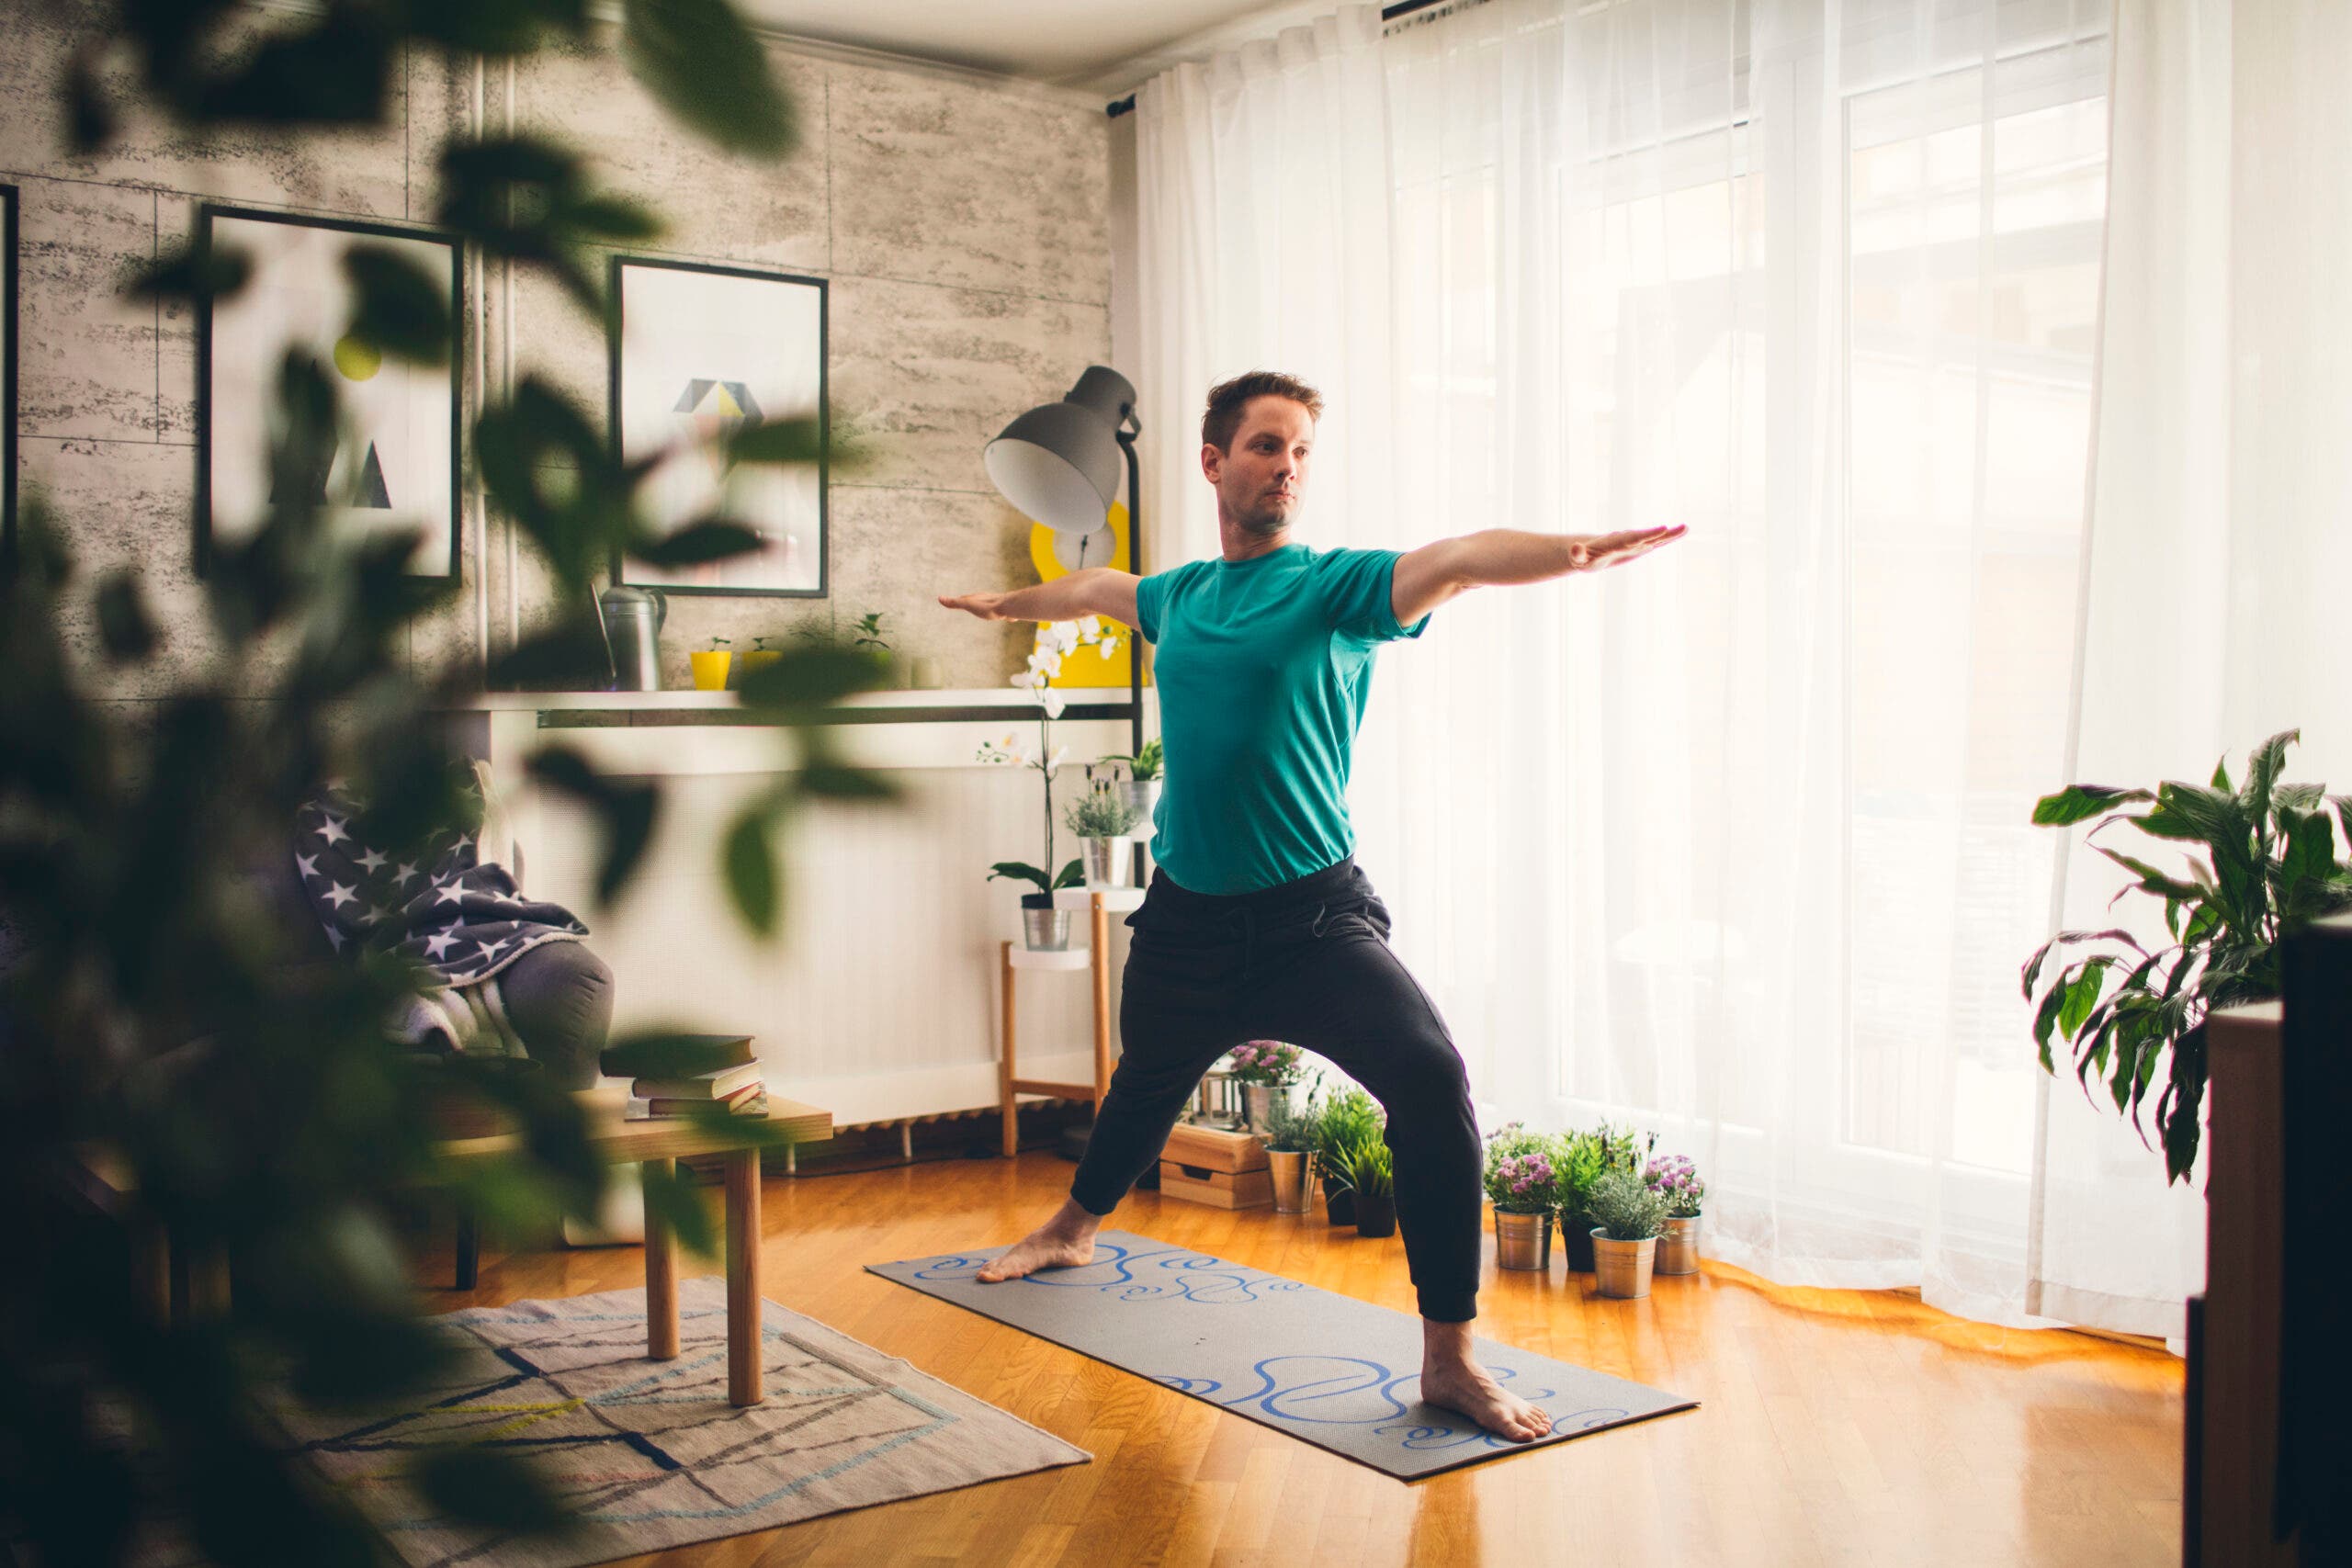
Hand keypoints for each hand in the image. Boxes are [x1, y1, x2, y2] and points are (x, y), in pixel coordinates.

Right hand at [939, 591, 1013, 620]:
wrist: (1010, 607)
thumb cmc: (988, 607)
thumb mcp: (968, 605)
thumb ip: (955, 603)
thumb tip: (939, 598)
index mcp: (976, 599)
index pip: (964, 600)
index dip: (957, 601)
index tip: (951, 602)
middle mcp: (986, 599)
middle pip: (975, 601)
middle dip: (970, 603)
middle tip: (964, 604)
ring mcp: (996, 604)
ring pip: (988, 605)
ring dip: (984, 607)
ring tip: (983, 610)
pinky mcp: (1005, 610)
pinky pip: (999, 610)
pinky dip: (997, 612)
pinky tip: (1001, 615)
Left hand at [1568, 525, 1685, 571]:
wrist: (1590, 550)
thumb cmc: (1583, 557)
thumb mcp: (1578, 559)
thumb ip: (1577, 554)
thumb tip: (1574, 547)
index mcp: (1614, 542)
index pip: (1629, 539)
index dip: (1641, 537)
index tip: (1655, 531)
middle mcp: (1626, 540)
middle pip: (1643, 536)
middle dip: (1655, 534)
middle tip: (1669, 528)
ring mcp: (1635, 542)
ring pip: (1653, 538)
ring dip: (1668, 534)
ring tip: (1685, 528)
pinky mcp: (1640, 546)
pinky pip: (1657, 542)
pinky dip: (1668, 538)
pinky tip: (1682, 531)